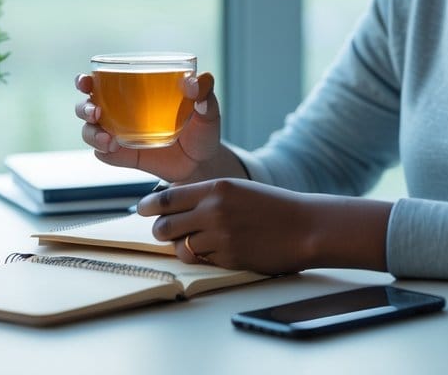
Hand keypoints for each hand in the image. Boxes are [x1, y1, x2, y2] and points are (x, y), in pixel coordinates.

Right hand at [73, 71, 226, 183]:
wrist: (202, 162)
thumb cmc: (201, 129)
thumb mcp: (208, 109)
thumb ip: (205, 93)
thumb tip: (194, 83)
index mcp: (134, 93)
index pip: (101, 81)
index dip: (85, 80)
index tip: (85, 81)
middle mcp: (120, 112)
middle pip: (86, 105)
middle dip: (83, 107)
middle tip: (95, 111)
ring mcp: (120, 135)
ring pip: (89, 131)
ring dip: (92, 133)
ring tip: (108, 139)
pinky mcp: (124, 157)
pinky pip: (104, 154)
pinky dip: (104, 151)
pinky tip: (115, 149)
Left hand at [137, 179, 320, 274]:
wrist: (305, 226)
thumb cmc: (272, 207)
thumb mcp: (237, 190)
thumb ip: (207, 196)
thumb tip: (176, 206)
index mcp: (216, 187)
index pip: (168, 197)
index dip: (150, 205)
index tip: (142, 209)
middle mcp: (214, 210)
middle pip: (166, 226)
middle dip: (160, 231)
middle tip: (161, 232)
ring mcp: (220, 236)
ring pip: (181, 247)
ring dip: (181, 247)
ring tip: (190, 244)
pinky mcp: (229, 257)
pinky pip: (202, 261)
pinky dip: (202, 258)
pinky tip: (215, 251)